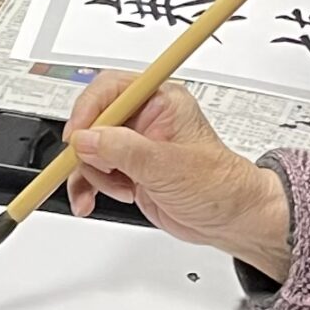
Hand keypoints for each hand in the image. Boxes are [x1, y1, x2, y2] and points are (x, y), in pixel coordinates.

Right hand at [64, 70, 291, 280]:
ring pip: (90, 151)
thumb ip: (123, 150)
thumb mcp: (169, 166)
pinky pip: (94, 174)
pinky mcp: (129, 172)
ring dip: (90, 175)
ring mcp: (135, 148)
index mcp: (161, 102)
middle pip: (93, 122)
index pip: (111, 90)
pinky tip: (89, 201)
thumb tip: (87, 139)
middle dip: (88, 150)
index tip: (77, 136)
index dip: (88, 110)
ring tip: (116, 191)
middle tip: (96, 170)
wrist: (231, 220)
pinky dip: (87, 188)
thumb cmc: (220, 186)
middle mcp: (145, 121)